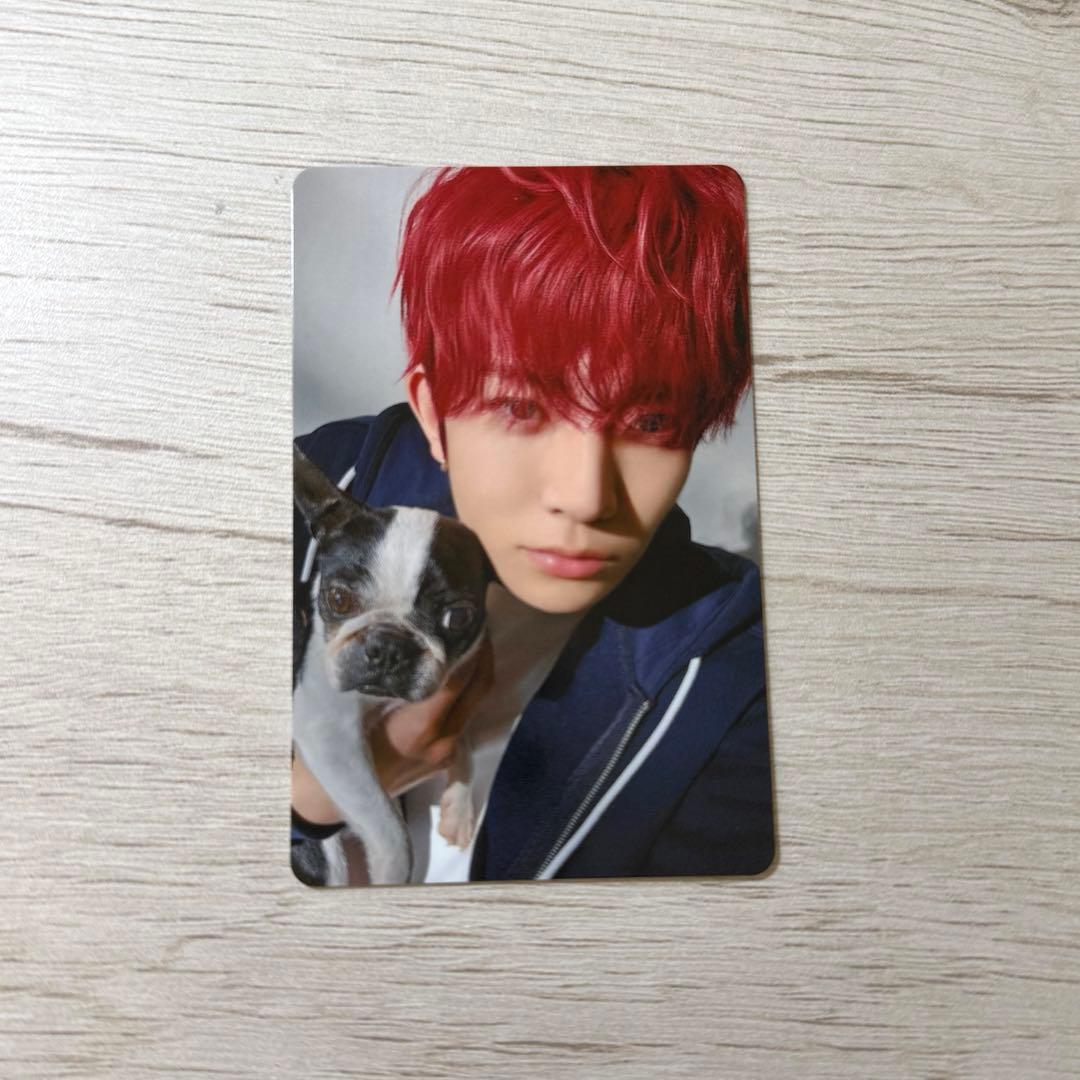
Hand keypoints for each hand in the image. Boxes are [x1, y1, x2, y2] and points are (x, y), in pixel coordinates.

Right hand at [290, 632, 494, 820]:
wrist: (330, 796)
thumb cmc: (338, 742)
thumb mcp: (358, 705)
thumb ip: (390, 678)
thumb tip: (412, 637)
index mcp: (419, 728)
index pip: (458, 679)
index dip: (470, 647)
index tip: (472, 619)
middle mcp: (441, 742)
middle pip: (478, 690)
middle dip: (484, 653)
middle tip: (479, 621)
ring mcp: (445, 754)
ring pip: (474, 705)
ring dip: (476, 673)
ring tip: (470, 639)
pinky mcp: (445, 760)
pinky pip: (462, 719)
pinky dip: (463, 695)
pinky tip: (454, 673)